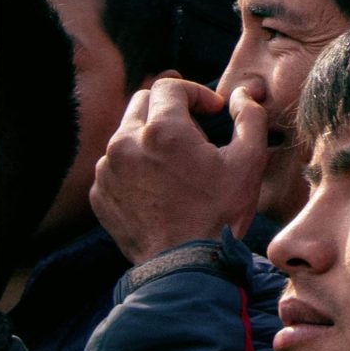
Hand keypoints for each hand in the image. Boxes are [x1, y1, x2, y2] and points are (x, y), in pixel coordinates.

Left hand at [92, 79, 270, 266]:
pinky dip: (135, 165)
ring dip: (151, 137)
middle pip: (142, 102)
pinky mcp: (100, 192)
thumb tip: (242, 95)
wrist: (183, 264)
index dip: (196, 92)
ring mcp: (107, 169)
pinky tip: (159, 185)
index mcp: (163, 130)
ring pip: (126, 133)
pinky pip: (115, 165)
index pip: (169, 86)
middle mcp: (126, 143)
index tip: (213, 111)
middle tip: (194, 130)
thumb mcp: (249, 161)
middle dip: (169, 108)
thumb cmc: (219, 212)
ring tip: (176, 162)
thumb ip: (250, 117)